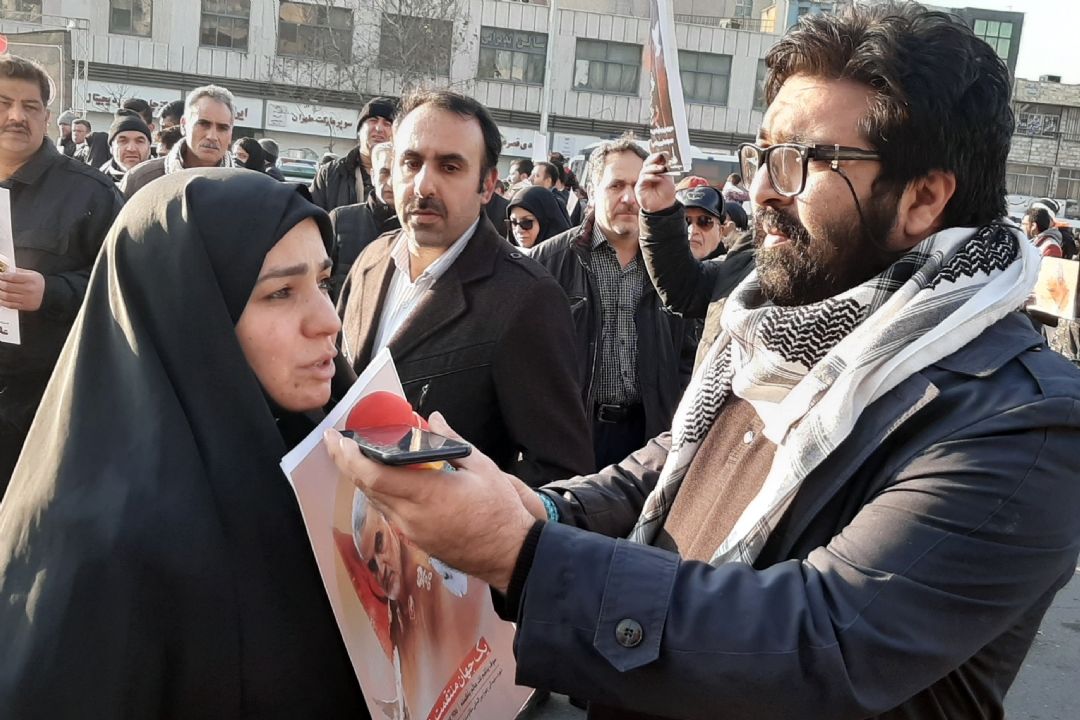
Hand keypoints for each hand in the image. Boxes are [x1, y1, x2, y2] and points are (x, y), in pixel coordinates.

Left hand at [0, 269, 44, 311]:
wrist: (49, 295)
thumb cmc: (38, 284)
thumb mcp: (32, 274)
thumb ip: (18, 272)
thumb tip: (5, 271)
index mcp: (32, 279)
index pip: (12, 277)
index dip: (2, 276)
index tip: (0, 275)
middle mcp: (30, 289)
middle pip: (8, 286)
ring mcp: (27, 299)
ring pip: (7, 296)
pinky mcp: (25, 306)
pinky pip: (10, 305)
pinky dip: (2, 302)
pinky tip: (0, 298)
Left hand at [324, 412, 537, 592]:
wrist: (510, 553)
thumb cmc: (499, 510)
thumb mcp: (482, 467)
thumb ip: (452, 441)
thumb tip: (434, 419)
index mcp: (427, 494)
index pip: (374, 475)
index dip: (350, 457)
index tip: (337, 440)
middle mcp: (412, 516)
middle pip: (367, 488)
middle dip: (347, 463)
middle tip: (337, 443)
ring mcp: (412, 532)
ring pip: (376, 501)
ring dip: (363, 478)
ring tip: (358, 456)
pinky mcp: (416, 541)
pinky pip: (390, 513)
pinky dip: (381, 493)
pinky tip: (386, 480)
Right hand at [635, 152, 677, 212]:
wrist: (664, 207)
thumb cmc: (666, 194)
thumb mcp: (668, 179)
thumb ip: (665, 170)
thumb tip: (664, 160)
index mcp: (655, 172)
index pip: (653, 161)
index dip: (656, 156)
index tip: (663, 153)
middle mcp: (647, 175)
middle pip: (647, 163)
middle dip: (653, 159)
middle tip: (661, 157)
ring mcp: (643, 181)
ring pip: (645, 170)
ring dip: (653, 168)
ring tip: (661, 169)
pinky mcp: (639, 188)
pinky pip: (643, 179)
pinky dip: (650, 177)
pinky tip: (657, 178)